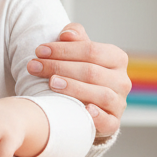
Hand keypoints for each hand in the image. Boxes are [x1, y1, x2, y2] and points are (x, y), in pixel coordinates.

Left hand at [27, 24, 129, 138]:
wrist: (89, 102)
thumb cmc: (81, 71)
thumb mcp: (80, 52)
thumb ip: (76, 38)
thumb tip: (67, 34)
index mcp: (116, 58)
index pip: (91, 50)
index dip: (64, 50)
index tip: (39, 50)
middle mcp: (121, 80)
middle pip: (91, 71)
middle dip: (59, 67)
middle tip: (35, 66)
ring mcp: (119, 102)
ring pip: (101, 94)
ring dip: (74, 88)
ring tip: (51, 83)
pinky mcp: (114, 122)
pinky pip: (109, 121)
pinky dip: (97, 116)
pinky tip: (83, 109)